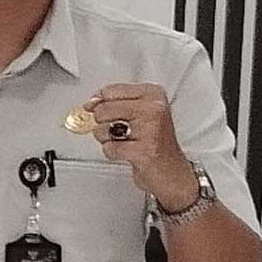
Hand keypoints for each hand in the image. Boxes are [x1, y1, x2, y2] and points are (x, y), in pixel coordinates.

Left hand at [84, 84, 196, 208]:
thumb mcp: (140, 112)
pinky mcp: (143, 150)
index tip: (106, 112)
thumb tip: (90, 103)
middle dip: (103, 124)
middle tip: (120, 131)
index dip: (99, 104)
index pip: (110, 91)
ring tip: (125, 141)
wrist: (171, 171)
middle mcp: (154, 108)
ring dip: (107, 139)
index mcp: (153, 94)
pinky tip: (127, 152)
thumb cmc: (154, 141)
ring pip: (103, 128)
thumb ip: (114, 102)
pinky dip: (112, 153)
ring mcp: (150, 129)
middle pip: (103, 109)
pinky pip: (109, 148)